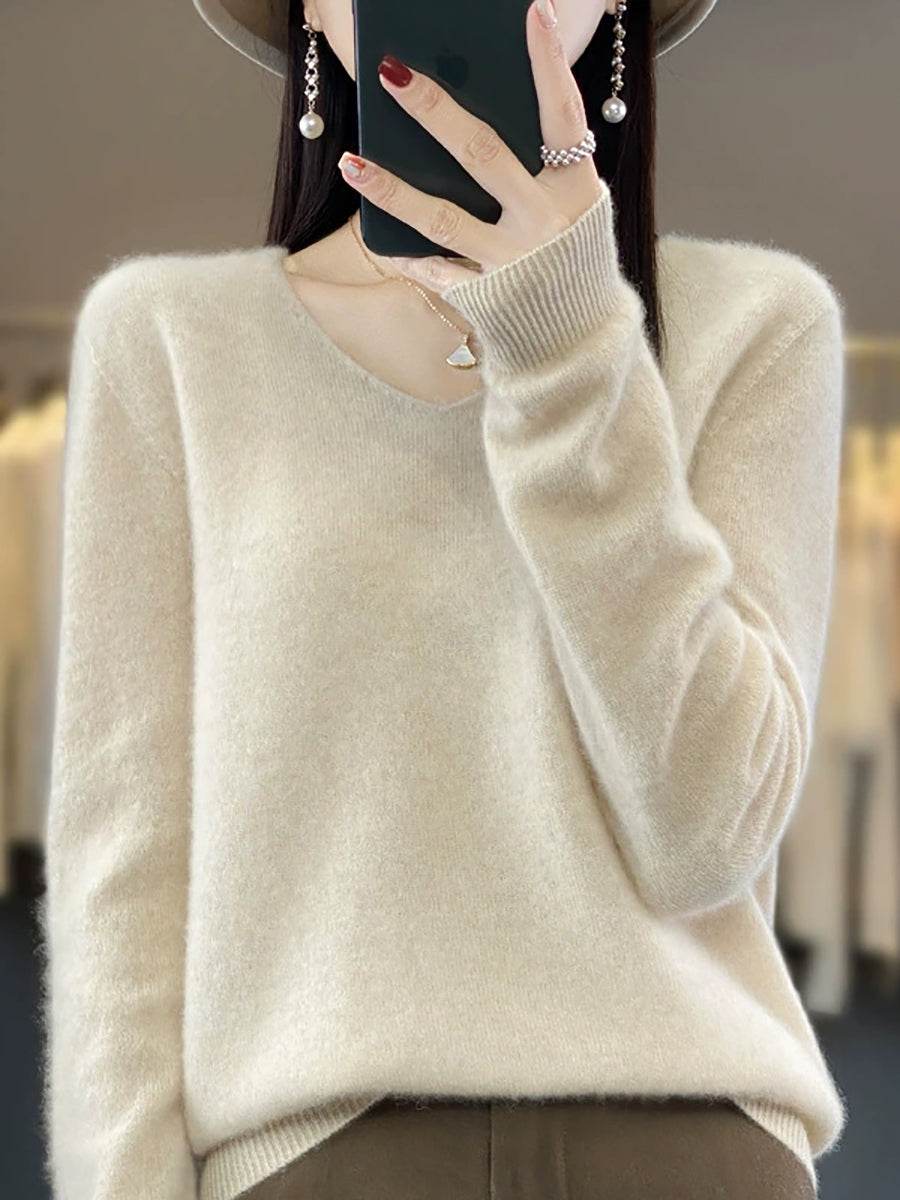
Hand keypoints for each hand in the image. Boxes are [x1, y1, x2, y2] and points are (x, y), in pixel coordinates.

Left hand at [337, 0, 606, 292]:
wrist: (581, 340)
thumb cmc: (572, 261)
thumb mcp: (574, 208)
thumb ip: (539, 168)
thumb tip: (472, 122)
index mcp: (576, 190)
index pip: (563, 113)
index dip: (549, 62)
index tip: (531, 10)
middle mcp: (545, 223)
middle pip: (482, 154)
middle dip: (433, 109)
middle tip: (391, 72)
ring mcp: (512, 262)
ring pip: (441, 218)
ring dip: (392, 188)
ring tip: (352, 161)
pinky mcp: (486, 298)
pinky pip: (436, 272)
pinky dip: (407, 256)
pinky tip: (377, 235)